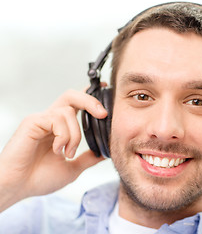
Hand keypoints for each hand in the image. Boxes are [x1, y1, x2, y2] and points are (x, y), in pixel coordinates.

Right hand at [0, 90, 106, 211]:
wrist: (17, 187)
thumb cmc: (38, 179)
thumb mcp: (72, 168)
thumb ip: (88, 158)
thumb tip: (105, 153)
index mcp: (59, 128)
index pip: (76, 105)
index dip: (90, 97)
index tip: (104, 93)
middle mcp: (50, 120)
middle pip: (72, 96)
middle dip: (90, 100)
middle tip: (103, 114)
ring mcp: (41, 120)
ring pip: (69, 112)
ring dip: (75, 135)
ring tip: (67, 153)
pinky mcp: (32, 122)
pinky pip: (57, 119)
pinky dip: (63, 136)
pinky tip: (57, 150)